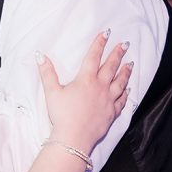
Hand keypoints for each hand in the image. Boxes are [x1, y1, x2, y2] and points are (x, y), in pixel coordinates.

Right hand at [37, 31, 130, 153]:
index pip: (94, 57)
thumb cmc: (62, 115)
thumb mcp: (51, 92)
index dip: (100, 43)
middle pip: (111, 67)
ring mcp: (108, 100)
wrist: (74, 138)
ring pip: (120, 82)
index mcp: (86, 80)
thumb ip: (47, 73)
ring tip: (131, 63)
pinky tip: (129, 89)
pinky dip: (126, 94)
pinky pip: (122, 101)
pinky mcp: (112, 113)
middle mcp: (100, 87)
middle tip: (125, 44)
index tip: (107, 33)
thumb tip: (40, 55)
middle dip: (118, 54)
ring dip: (126, 71)